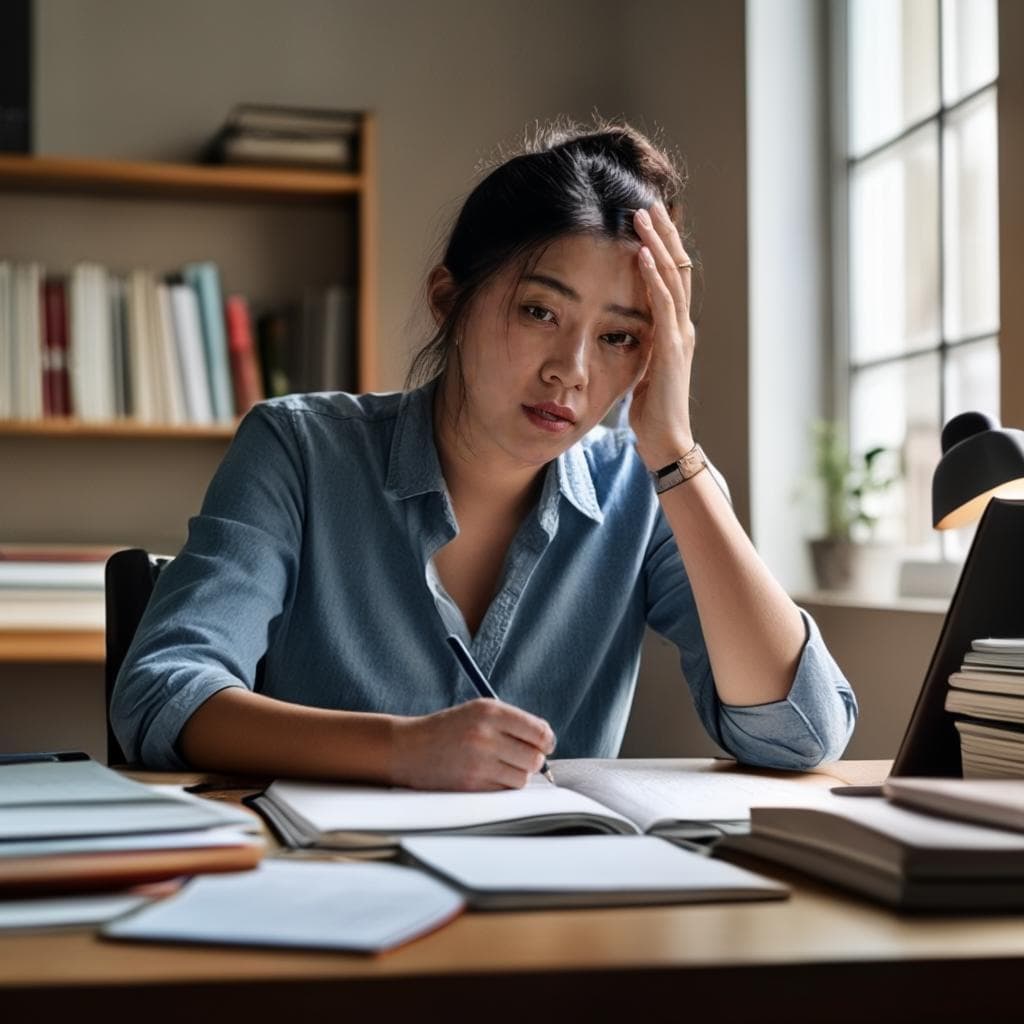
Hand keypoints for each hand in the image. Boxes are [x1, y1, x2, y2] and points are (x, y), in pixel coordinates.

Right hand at [390, 699, 555, 790]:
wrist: (408, 748)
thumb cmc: (448, 729)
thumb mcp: (478, 712)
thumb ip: (512, 722)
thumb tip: (547, 742)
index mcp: (490, 711)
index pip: (539, 731)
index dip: (546, 741)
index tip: (544, 744)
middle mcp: (485, 734)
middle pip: (535, 758)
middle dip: (532, 760)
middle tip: (519, 756)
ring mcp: (478, 761)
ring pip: (522, 777)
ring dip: (515, 774)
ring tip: (497, 765)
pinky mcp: (471, 785)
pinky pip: (504, 791)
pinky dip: (500, 786)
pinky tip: (485, 775)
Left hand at [629, 202, 696, 469]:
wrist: (665, 439)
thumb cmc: (650, 408)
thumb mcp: (641, 366)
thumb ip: (638, 342)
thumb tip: (623, 326)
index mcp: (674, 328)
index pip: (671, 277)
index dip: (661, 247)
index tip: (646, 220)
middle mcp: (682, 326)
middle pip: (677, 267)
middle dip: (662, 234)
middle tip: (647, 202)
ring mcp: (680, 335)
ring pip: (672, 277)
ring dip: (657, 244)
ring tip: (643, 216)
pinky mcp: (670, 348)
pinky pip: (663, 304)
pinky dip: (652, 276)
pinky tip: (640, 254)